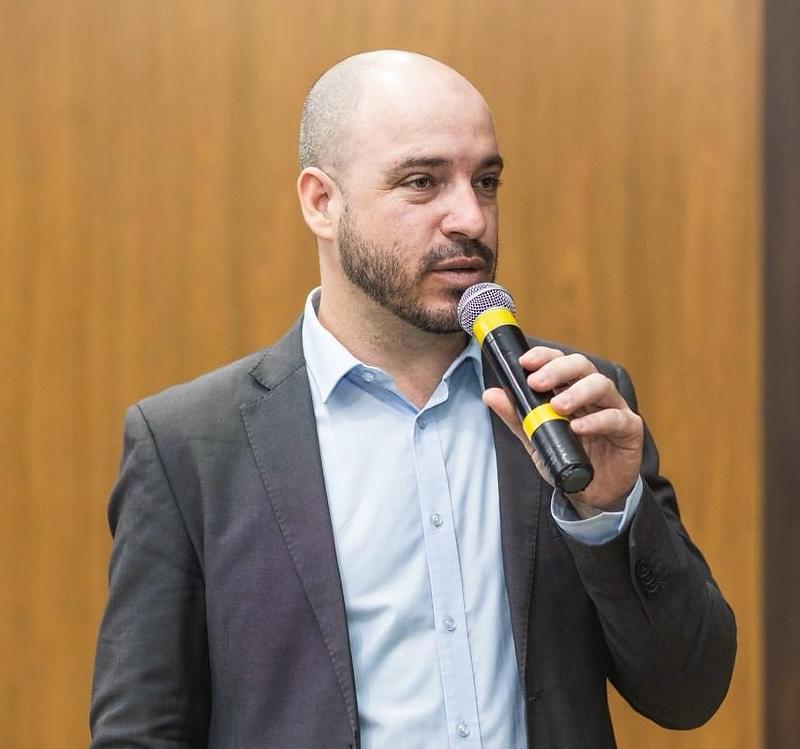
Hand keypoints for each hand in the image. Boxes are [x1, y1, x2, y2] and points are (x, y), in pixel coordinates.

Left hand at [483, 346, 643, 517]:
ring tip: (557, 405)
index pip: (560, 361)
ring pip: (601, 385)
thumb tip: (490, 394)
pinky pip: (616, 418)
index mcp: (571, 389)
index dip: (544, 356)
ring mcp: (614, 408)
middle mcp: (594, 393)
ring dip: (577, 392)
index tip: (525, 362)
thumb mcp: (536, 438)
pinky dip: (596, 421)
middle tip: (536, 382)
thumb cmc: (566, 458)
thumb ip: (516, 416)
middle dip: (557, 369)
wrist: (591, 493)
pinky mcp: (630, 430)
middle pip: (582, 366)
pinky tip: (578, 427)